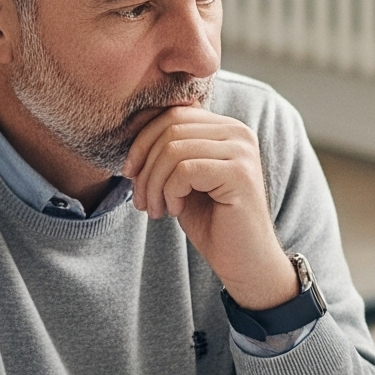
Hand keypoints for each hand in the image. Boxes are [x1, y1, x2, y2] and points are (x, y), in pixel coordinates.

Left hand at [124, 106, 296, 310]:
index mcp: (227, 127)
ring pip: (174, 150)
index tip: (130, 174)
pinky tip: (176, 210)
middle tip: (143, 201)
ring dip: (154, 184)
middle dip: (145, 167)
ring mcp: (242, 151)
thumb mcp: (182, 177)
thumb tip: (134, 122)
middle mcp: (239, 132)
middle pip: (170, 129)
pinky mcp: (240, 174)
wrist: (245, 259)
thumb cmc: (212, 220)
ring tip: (157, 209)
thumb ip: (169, 148)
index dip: (142, 141)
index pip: (173, 114)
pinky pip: (184, 171)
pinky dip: (170, 193)